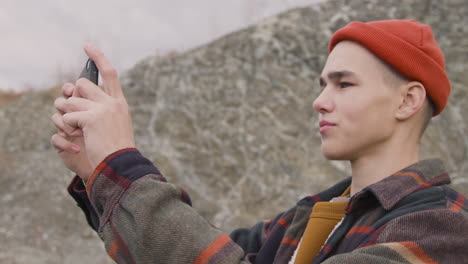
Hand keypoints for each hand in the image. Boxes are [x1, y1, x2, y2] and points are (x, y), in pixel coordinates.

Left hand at [54, 44, 135, 169]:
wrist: (120, 164)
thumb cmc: (115, 149)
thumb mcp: (113, 124)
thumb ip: (100, 108)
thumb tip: (74, 93)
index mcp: (119, 103)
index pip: (110, 73)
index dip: (98, 57)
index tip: (87, 46)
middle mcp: (112, 102)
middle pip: (82, 84)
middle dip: (73, 96)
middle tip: (74, 113)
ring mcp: (102, 109)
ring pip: (71, 100)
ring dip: (68, 114)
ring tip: (77, 129)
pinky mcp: (91, 118)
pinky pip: (68, 116)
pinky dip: (68, 127)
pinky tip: (78, 136)